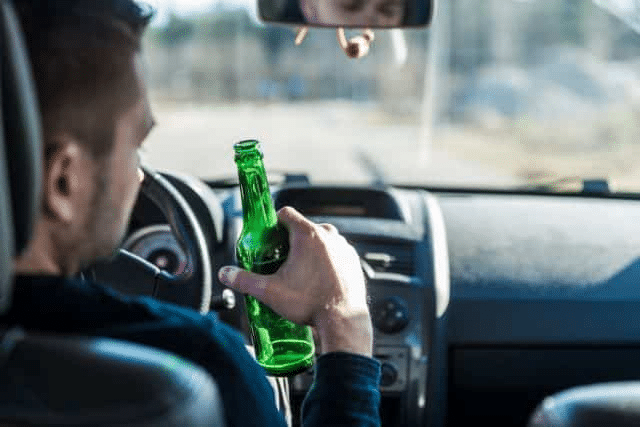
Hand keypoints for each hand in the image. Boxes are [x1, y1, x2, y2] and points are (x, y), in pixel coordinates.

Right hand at [218, 207, 372, 356]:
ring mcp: (343, 247)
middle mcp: (329, 236)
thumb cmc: (310, 303)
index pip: (286, 213)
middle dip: (291, 240)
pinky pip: (336, 252)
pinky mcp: (353, 260)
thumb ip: (244, 280)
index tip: (269, 237)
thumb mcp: (270, 291)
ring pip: (322, 239)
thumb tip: (226, 274)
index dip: (274, 223)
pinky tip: (318, 278)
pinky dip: (327, 260)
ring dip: (310, 250)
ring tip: (300, 271)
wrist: (343, 321)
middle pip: (303, 227)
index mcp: (307, 235)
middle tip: (281, 259)